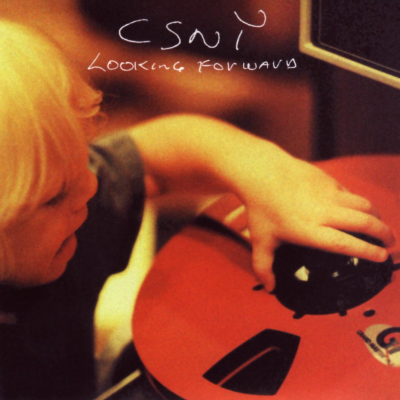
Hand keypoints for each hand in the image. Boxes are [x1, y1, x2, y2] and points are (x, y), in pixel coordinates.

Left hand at [226, 153, 394, 291]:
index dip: (369, 252)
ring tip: (378, 226)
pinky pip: (352, 193)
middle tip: (390, 243)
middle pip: (365, 223)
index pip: (347, 244)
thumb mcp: (260, 240)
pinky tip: (357, 208)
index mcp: (310, 231)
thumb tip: (269, 288)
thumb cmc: (260, 207)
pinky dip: (360, 203)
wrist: (262, 172)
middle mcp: (324, 212)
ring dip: (376, 217)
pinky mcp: (329, 181)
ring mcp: (329, 194)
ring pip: (364, 205)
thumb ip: (264, 267)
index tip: (383, 257)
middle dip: (384, 234)